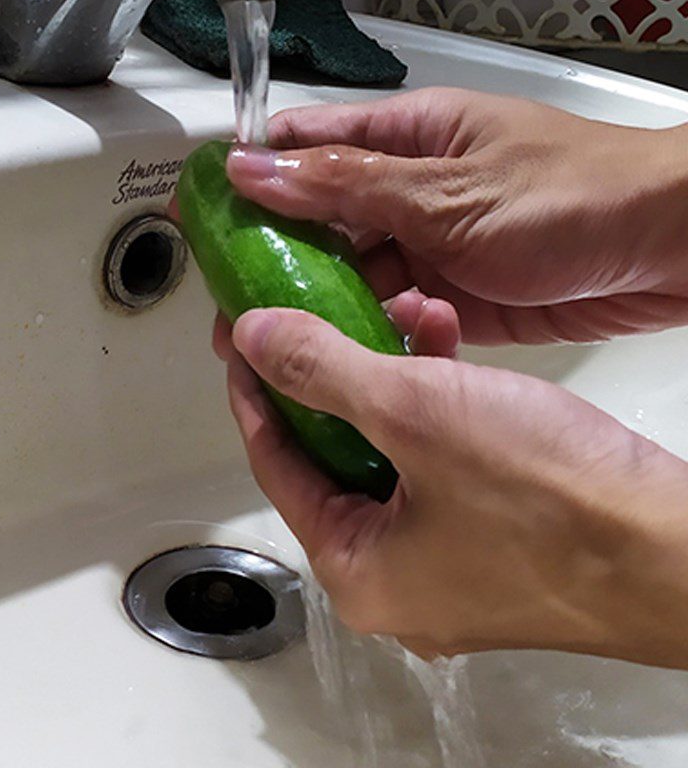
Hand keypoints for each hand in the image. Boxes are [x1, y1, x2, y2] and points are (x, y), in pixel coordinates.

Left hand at [218, 304, 687, 668]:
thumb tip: (253, 339)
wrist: (678, 547)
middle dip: (335, 372)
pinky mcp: (496, 538)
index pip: (276, 464)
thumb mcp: (414, 413)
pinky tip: (446, 344)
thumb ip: (322, 371)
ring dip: (394, 376)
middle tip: (315, 313)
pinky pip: (441, 461)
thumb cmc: (548, 497)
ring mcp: (448, 562)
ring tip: (404, 311)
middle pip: (334, 457)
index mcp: (355, 569)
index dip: (256, 390)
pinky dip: (440, 404)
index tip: (245, 337)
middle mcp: (393, 578)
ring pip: (392, 451)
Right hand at [226, 88, 687, 344]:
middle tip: (234, 305)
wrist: (660, 249)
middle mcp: (411, 191)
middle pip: (320, 221)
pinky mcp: (454, 294)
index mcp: (404, 140)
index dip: (249, 175)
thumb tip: (253, 169)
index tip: (202, 214)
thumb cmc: (570, 194)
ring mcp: (431, 245)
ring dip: (322, 305)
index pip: (304, 146)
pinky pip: (396, 313)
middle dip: (275, 260)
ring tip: (280, 341)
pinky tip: (355, 352)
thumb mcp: (443, 190)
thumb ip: (346, 186)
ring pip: (355, 274)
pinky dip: (376, 332)